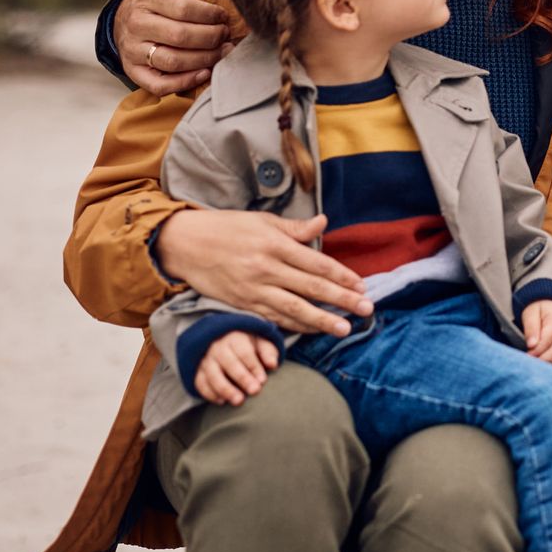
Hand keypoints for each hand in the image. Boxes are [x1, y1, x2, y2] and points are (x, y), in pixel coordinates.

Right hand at [117, 0, 234, 93]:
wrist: (123, 17)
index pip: (183, 9)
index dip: (209, 15)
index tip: (225, 16)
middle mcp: (137, 23)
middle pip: (179, 37)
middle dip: (210, 38)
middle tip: (228, 36)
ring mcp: (133, 49)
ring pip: (171, 61)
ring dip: (203, 60)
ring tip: (224, 52)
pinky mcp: (134, 70)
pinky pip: (158, 83)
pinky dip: (183, 82)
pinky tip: (204, 72)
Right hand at [156, 210, 371, 335]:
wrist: (185, 244)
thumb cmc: (227, 228)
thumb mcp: (262, 221)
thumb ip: (294, 228)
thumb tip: (323, 222)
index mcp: (274, 244)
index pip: (317, 263)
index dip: (342, 276)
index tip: (361, 285)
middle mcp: (266, 268)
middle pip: (311, 288)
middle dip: (342, 300)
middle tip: (366, 309)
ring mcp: (253, 289)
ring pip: (294, 309)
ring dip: (322, 320)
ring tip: (345, 329)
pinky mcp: (242, 304)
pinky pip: (273, 318)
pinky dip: (294, 326)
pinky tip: (312, 330)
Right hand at [193, 330, 281, 405]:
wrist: (224, 340)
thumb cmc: (247, 344)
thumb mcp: (260, 342)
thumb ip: (268, 352)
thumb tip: (273, 365)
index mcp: (235, 338)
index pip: (244, 352)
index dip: (254, 367)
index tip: (262, 380)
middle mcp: (217, 347)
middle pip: (229, 363)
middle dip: (242, 378)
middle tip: (254, 391)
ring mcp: (206, 359)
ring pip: (212, 375)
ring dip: (225, 389)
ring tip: (239, 401)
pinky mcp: (198, 371)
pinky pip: (200, 383)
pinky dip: (209, 394)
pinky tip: (222, 401)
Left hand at [522, 299, 551, 366]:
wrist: (551, 306)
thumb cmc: (538, 311)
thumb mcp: (530, 313)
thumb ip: (530, 327)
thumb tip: (531, 345)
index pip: (549, 338)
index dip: (537, 350)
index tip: (526, 356)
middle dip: (543, 359)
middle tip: (530, 363)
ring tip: (539, 366)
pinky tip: (548, 366)